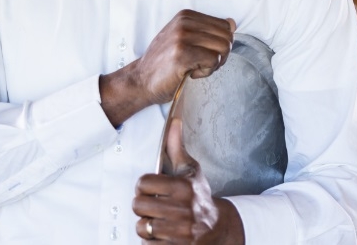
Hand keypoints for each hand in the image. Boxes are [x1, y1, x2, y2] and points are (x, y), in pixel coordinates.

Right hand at [100, 11, 233, 126]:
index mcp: (186, 16)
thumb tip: (232, 23)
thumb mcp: (185, 39)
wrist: (140, 80)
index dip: (220, 44)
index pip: (225, 26)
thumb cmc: (164, 63)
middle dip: (221, 55)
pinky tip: (192, 73)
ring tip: (196, 68)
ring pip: (223, 48)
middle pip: (227, 37)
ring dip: (214, 64)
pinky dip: (207, 71)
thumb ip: (207, 30)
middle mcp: (184, 22)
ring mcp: (182, 37)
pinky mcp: (182, 54)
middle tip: (203, 64)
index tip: (205, 54)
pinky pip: (213, 60)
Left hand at [134, 120, 242, 243]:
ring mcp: (180, 231)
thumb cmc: (200, 197)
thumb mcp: (191, 171)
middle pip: (138, 205)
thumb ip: (176, 148)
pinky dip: (151, 241)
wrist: (218, 227)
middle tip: (152, 205)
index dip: (144, 186)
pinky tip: (163, 233)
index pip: (143, 183)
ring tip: (158, 220)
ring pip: (142, 226)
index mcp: (183, 188)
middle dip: (143, 206)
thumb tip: (174, 123)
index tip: (150, 189)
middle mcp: (183, 210)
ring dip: (147, 225)